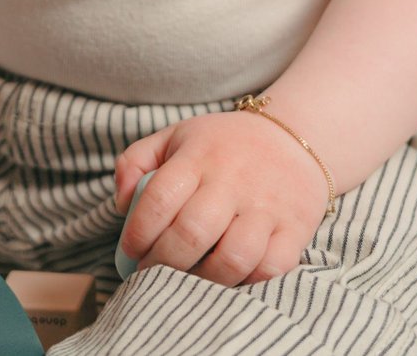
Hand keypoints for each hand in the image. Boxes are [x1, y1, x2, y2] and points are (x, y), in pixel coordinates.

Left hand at [114, 108, 332, 286]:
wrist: (294, 134)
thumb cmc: (223, 144)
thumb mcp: (175, 136)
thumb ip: (135, 162)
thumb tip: (121, 206)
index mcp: (199, 155)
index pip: (159, 198)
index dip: (137, 233)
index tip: (129, 251)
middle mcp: (233, 179)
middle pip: (192, 233)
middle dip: (163, 263)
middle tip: (152, 273)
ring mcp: (267, 205)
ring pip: (232, 258)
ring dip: (202, 280)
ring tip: (188, 280)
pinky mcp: (295, 228)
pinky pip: (270, 268)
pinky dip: (246, 283)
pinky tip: (228, 278)